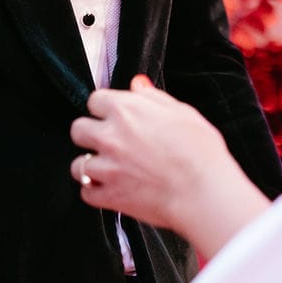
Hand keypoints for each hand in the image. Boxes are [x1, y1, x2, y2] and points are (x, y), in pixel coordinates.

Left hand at [71, 76, 271, 259]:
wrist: (203, 192)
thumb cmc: (200, 153)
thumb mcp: (183, 113)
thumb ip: (154, 98)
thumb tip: (138, 86)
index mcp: (127, 111)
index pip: (94, 100)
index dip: (105, 108)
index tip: (112, 114)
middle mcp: (111, 137)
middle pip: (78, 129)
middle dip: (90, 133)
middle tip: (107, 140)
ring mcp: (107, 168)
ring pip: (77, 165)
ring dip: (91, 166)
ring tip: (110, 169)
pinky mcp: (109, 196)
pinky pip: (86, 194)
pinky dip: (96, 192)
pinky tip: (111, 189)